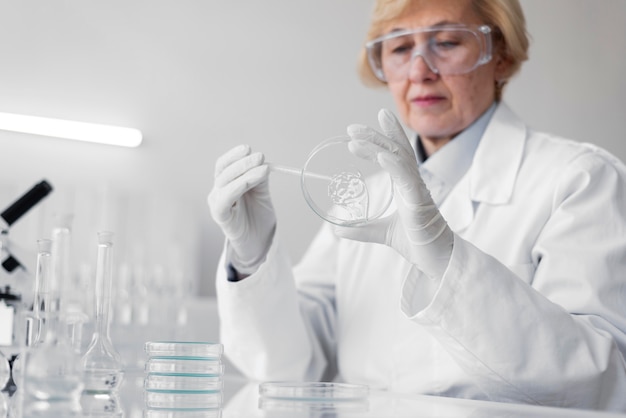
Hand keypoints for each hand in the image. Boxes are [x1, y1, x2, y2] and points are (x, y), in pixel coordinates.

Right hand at [208, 144, 275, 273]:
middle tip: (260, 157)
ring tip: (263, 168)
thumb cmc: (258, 217)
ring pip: (225, 182)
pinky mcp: (220, 216)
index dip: (234, 156)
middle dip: (243, 162)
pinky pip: (226, 197)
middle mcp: (217, 192)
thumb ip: (259, 178)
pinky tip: (252, 181)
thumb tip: (262, 162)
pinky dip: (239, 186)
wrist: (259, 242)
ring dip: (245, 172)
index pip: (224, 165)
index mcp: (225, 185)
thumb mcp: (261, 192)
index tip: (248, 149)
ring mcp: (217, 204)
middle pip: (224, 171)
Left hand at [334, 109, 453, 279]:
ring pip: (398, 159)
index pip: (394, 153)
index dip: (382, 137)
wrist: (437, 260)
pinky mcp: (420, 201)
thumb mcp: (382, 232)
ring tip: (355, 139)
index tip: (362, 128)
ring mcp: (417, 190)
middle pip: (395, 149)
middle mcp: (413, 182)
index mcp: (406, 185)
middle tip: (351, 128)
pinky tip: (381, 156)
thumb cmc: (417, 242)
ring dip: (377, 146)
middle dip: (374, 135)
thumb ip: (361, 229)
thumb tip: (337, 230)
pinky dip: (394, 165)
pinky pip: (407, 178)